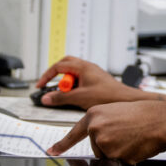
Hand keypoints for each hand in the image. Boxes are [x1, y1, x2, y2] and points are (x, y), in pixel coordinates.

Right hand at [35, 56, 152, 108]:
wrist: (125, 100)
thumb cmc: (108, 95)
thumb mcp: (80, 98)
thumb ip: (61, 98)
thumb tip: (47, 98)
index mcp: (82, 67)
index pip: (58, 66)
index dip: (47, 76)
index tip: (40, 85)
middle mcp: (87, 67)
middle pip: (65, 65)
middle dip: (55, 76)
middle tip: (49, 86)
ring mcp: (92, 73)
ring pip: (73, 73)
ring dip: (66, 84)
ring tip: (67, 96)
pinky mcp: (95, 81)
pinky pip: (80, 80)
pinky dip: (74, 88)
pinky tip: (76, 98)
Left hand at [47, 100, 165, 163]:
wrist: (160, 121)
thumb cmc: (144, 115)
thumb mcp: (116, 111)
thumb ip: (102, 124)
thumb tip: (98, 140)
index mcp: (94, 114)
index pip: (74, 133)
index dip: (62, 144)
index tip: (51, 151)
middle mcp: (95, 128)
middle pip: (97, 147)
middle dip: (110, 146)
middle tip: (126, 134)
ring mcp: (103, 142)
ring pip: (108, 156)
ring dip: (119, 152)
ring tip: (132, 137)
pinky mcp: (114, 154)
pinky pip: (118, 162)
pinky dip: (127, 157)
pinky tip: (135, 145)